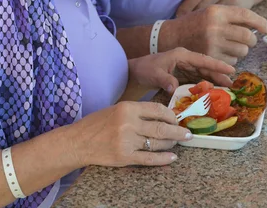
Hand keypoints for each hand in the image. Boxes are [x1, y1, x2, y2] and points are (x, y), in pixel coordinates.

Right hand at [72, 101, 189, 166]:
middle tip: (188, 133)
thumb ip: (137, 111)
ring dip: (171, 144)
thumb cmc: (97, 123)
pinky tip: (172, 157)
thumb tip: (161, 115)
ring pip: (157, 143)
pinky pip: (148, 159)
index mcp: (128, 107)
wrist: (78, 141)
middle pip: (161, 127)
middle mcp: (129, 123)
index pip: (157, 109)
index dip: (171, 115)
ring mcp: (127, 141)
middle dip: (178, 131)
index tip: (177, 119)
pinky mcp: (124, 157)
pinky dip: (162, 159)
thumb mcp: (117, 109)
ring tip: (178, 143)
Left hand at [128, 47, 234, 93]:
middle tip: (233, 84)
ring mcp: (185, 66)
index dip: (217, 64)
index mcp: (181, 55)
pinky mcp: (183, 74)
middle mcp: (185, 59)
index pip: (203, 59)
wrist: (135, 72)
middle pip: (206, 66)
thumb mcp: (154, 74)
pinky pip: (197, 79)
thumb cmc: (144, 69)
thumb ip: (166, 80)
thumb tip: (175, 88)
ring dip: (215, 80)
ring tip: (227, 88)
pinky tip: (213, 91)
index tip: (231, 69)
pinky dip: (206, 84)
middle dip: (220, 74)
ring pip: (203, 73)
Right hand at [162, 5, 266, 63]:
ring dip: (241, 51)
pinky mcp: (210, 58)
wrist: (171, 36)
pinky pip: (232, 63)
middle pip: (247, 36)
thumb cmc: (195, 23)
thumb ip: (231, 17)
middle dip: (251, 40)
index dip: (260, 22)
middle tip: (248, 40)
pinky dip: (231, 61)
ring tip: (230, 46)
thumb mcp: (211, 12)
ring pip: (242, 52)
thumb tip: (256, 26)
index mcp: (217, 11)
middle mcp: (215, 27)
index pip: (246, 15)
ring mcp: (212, 43)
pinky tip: (221, 54)